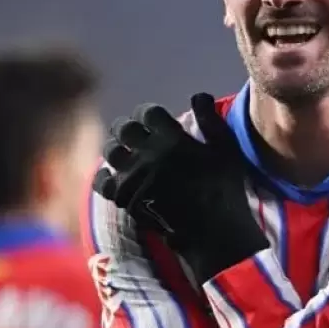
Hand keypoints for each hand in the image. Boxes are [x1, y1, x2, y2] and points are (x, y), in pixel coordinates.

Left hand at [93, 93, 267, 283]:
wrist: (214, 232)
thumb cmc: (225, 188)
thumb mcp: (225, 149)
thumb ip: (210, 120)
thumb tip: (197, 95)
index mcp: (172, 139)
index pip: (148, 113)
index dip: (149, 112)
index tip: (153, 118)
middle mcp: (148, 155)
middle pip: (124, 129)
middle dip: (128, 126)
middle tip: (134, 132)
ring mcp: (134, 178)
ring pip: (111, 152)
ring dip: (117, 148)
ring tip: (125, 152)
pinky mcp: (126, 200)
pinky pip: (103, 182)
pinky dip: (105, 175)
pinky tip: (115, 175)